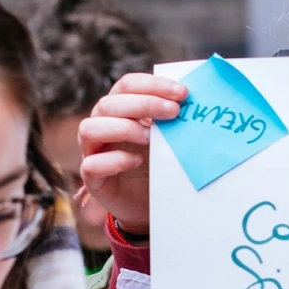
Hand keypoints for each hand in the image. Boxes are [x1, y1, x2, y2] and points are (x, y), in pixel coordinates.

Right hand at [79, 74, 186, 234]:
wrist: (153, 204)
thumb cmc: (161, 164)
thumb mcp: (169, 139)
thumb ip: (174, 119)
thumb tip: (198, 100)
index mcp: (119, 109)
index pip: (127, 86)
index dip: (153, 85)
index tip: (182, 93)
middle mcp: (101, 126)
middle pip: (108, 103)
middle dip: (143, 104)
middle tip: (174, 112)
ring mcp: (93, 151)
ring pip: (89, 129)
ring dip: (123, 128)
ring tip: (151, 137)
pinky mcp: (93, 178)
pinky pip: (91, 165)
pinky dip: (115, 160)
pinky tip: (136, 161)